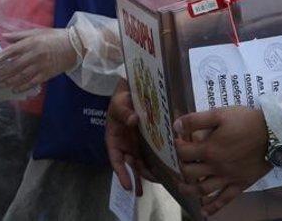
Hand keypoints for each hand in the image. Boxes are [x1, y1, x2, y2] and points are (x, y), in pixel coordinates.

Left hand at [0, 27, 78, 93]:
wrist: (74, 46)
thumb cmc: (54, 37)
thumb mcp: (36, 32)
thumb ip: (19, 35)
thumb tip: (4, 36)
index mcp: (29, 43)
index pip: (10, 51)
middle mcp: (33, 55)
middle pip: (13, 66)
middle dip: (1, 72)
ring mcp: (40, 66)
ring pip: (21, 76)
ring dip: (9, 81)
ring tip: (0, 84)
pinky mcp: (46, 74)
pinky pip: (31, 82)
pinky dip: (22, 87)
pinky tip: (14, 89)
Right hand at [106, 78, 159, 195]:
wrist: (131, 92)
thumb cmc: (120, 99)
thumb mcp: (118, 104)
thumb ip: (124, 112)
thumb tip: (134, 119)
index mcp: (114, 140)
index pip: (116, 160)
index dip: (121, 173)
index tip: (126, 186)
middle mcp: (125, 145)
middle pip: (130, 165)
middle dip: (137, 178)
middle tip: (144, 190)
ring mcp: (137, 145)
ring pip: (142, 163)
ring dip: (149, 173)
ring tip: (160, 182)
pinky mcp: (148, 141)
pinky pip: (153, 154)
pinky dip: (159, 161)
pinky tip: (168, 168)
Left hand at [173, 107, 270, 215]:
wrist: (274, 134)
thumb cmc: (246, 121)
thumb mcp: (219, 114)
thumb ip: (196, 120)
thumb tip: (176, 125)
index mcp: (209, 149)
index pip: (184, 152)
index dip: (178, 146)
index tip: (179, 141)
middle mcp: (215, 167)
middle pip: (190, 173)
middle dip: (182, 167)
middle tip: (181, 163)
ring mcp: (228, 178)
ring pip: (203, 190)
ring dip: (190, 190)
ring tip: (182, 187)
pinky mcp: (240, 184)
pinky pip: (225, 199)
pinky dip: (213, 207)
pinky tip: (205, 212)